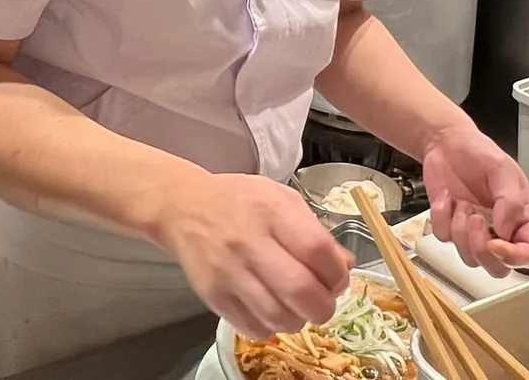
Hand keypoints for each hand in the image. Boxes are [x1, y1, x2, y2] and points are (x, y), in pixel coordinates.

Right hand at [153, 172, 354, 339]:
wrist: (185, 208)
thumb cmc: (239, 201)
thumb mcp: (282, 199)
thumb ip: (315, 231)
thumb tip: (344, 267)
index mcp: (271, 212)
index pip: (317, 251)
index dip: (337, 273)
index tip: (337, 279)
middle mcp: (249, 242)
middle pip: (300, 290)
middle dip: (324, 306)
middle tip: (322, 302)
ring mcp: (228, 272)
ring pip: (278, 317)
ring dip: (298, 320)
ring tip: (296, 307)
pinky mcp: (213, 295)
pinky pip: (253, 328)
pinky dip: (271, 327)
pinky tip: (271, 310)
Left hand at [422, 121, 528, 277]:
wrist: (447, 142)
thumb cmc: (480, 152)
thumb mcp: (502, 169)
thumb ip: (510, 201)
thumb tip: (505, 232)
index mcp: (521, 218)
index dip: (515, 257)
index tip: (496, 243)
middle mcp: (500, 231)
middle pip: (498, 268)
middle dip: (482, 249)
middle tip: (474, 219)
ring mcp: (474, 232)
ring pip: (470, 259)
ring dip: (460, 231)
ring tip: (461, 203)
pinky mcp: (450, 227)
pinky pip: (444, 238)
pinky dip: (441, 217)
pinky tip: (446, 198)